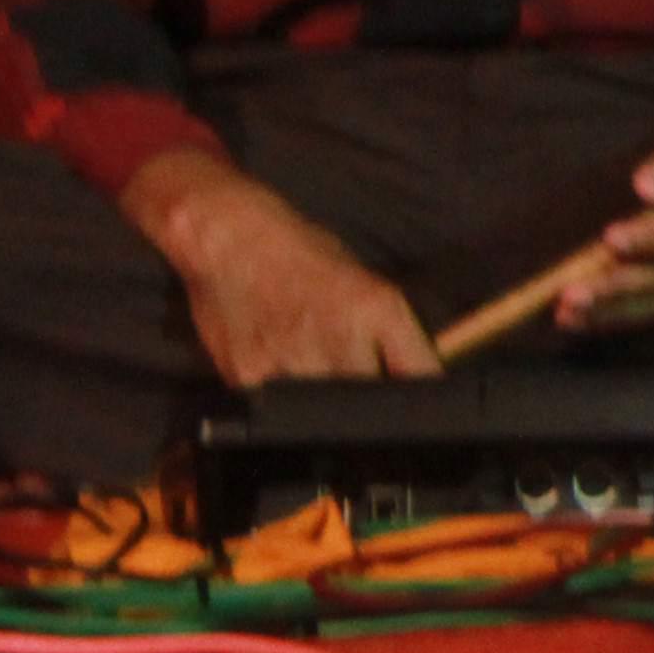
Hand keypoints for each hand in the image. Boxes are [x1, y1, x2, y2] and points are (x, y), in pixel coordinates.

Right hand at [121, 150, 437, 387]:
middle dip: (371, 398)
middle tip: (357, 385)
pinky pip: (279, 408)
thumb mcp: (362, 279)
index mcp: (378, 308)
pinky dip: (283, 400)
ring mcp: (294, 362)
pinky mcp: (252, 378)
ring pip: (327, 413)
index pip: (420, 372)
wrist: (230, 239)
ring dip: (326, 404)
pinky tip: (279, 371)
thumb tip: (408, 371)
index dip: (423, 390)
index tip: (419, 399)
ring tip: (311, 370)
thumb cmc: (299, 251)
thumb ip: (386, 327)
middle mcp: (341, 337)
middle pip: (374, 401)